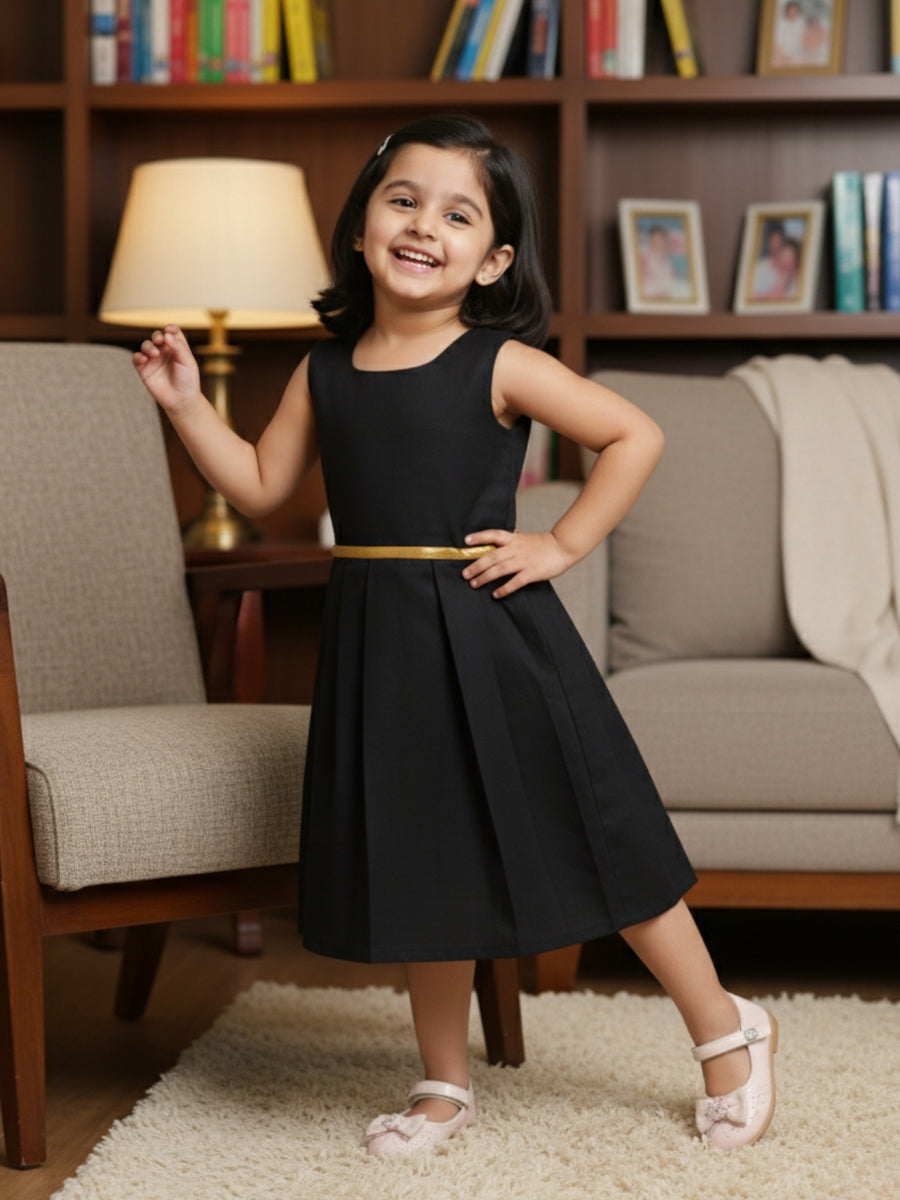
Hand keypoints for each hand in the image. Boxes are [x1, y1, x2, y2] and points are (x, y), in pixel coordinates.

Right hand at [133, 325, 201, 414]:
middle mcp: (165, 353)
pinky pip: (137, 358)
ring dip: (148, 346)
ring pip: (146, 345)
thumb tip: (166, 334)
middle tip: (160, 341)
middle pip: (157, 337)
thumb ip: (178, 347)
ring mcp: (154, 361)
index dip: (170, 329)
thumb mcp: (187, 362)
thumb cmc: (188, 381)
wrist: (181, 401)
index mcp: (177, 349)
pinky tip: (144, 359)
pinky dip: (138, 356)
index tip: (169, 330)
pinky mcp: (144, 370)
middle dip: (157, 336)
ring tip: (155, 354)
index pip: (172, 333)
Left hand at [461, 528, 577, 599]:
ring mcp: (523, 561)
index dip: (479, 537)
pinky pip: (514, 582)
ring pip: (499, 569)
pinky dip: (504, 589)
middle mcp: (516, 549)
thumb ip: (511, 544)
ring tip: (474, 584)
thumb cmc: (543, 545)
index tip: (466, 541)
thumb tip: (494, 549)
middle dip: (476, 566)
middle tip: (465, 574)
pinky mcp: (531, 573)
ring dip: (485, 577)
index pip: (494, 535)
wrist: (563, 546)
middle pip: (492, 557)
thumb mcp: (524, 539)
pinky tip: (495, 594)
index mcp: (514, 539)